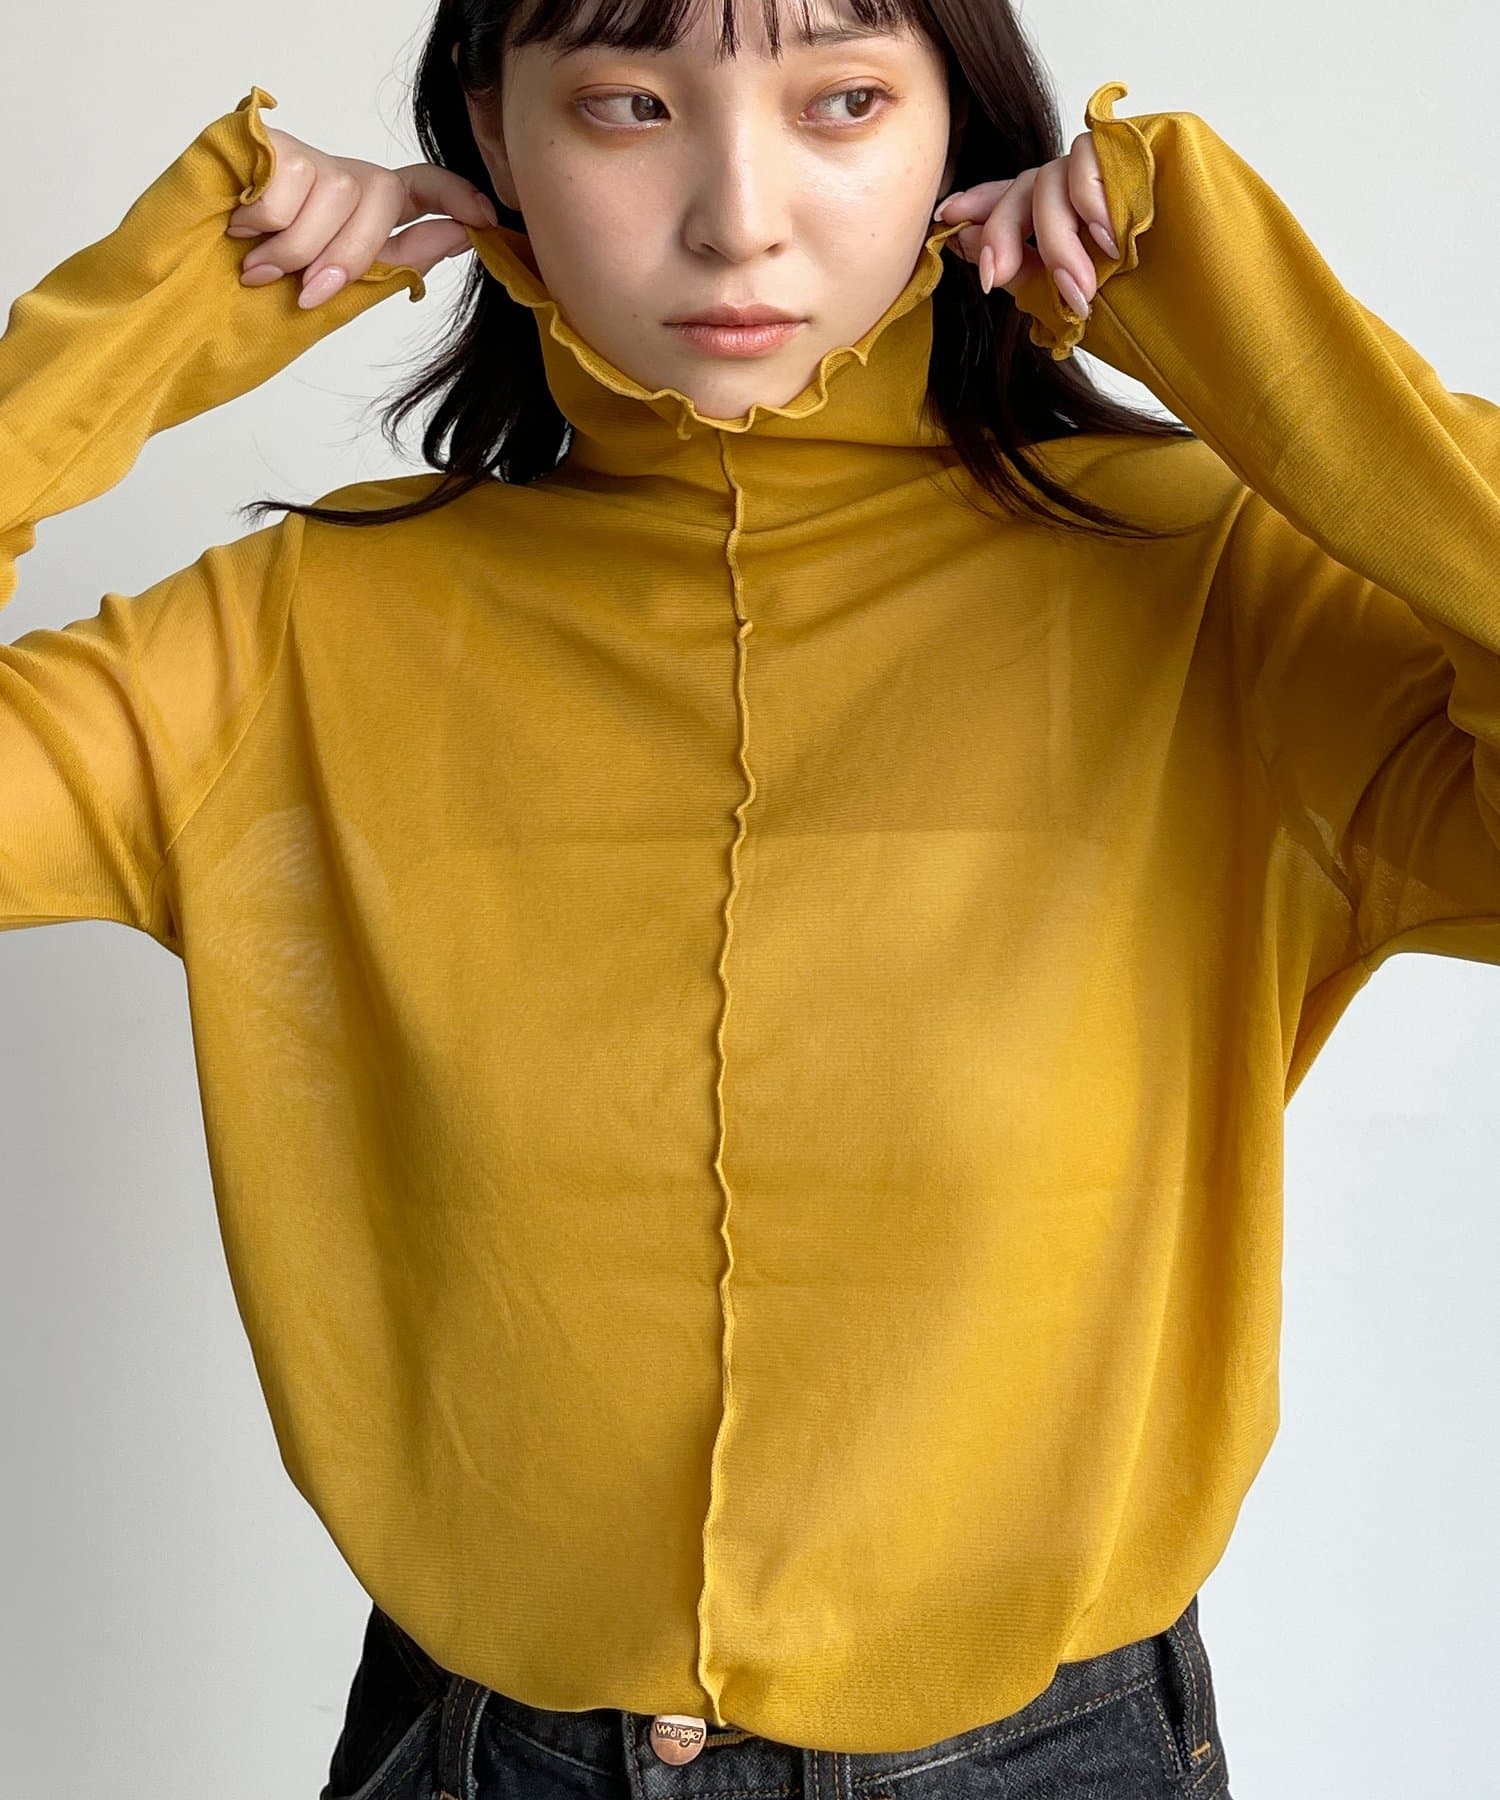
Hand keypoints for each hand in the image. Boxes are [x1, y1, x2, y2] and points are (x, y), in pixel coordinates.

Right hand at [224, 128, 499, 307]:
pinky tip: (236, 229)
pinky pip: (289, 179)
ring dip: (296, 246)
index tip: (485, 219)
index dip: (455, 195)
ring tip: (257, 265)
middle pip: (380, 193)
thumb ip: (396, 261)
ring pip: (333, 190)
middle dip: (348, 253)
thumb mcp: (338, 293)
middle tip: (306, 290)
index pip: (421, 187)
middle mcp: (336, 179)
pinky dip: (264, 220)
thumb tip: (461, 236)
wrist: (178, 304)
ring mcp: (297, 155)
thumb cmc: (257, 302)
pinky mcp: (258, 140)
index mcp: (362, 217)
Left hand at [932, 132, 1119, 321]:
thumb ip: (1017, 270)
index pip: (1010, 200)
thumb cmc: (1137, 301)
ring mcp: (1105, 171)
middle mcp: (1078, 191)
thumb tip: (963, 239)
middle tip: (992, 277)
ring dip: (1056, 238)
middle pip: (1020, 189)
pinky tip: (1106, 239)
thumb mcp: (1066, 296)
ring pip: (1049, 178)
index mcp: (1061, 219)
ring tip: (1078, 287)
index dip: (976, 204)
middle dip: (999, 233)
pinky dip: (1092, 197)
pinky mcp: (1131, 152)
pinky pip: (1089, 157)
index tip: (945, 216)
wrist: (1213, 301)